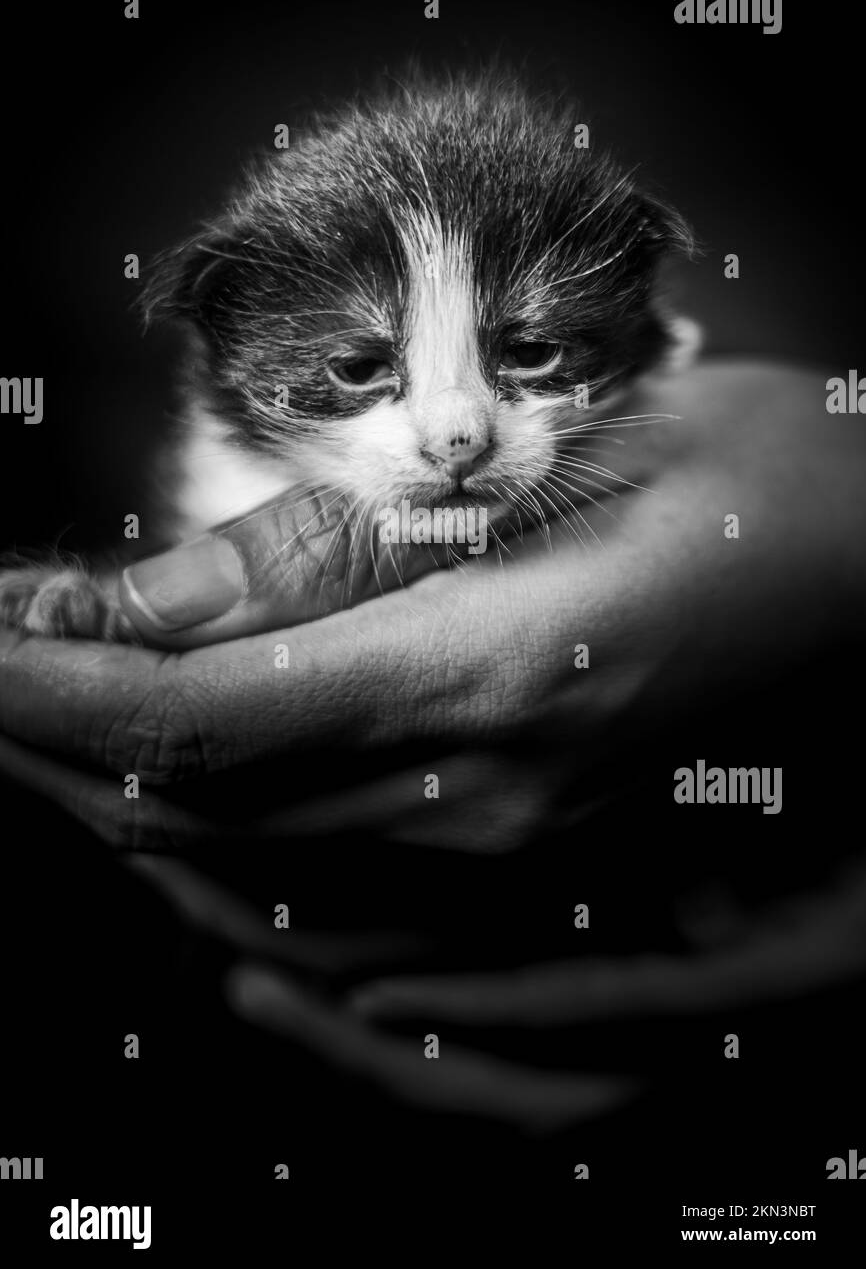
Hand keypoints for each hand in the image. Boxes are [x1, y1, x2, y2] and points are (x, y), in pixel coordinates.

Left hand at [0, 360, 863, 854]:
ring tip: (19, 708)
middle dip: (48, 740)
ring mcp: (499, 838)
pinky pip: (305, 859)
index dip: (48, 697)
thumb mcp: (562, 464)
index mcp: (497, 672)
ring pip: (234, 846)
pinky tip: (144, 770)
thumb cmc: (769, 483)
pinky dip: (195, 813)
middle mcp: (483, 792)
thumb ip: (335, 548)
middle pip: (192, 802)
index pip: (201, 715)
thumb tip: (133, 602)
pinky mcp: (509, 837)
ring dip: (107, 779)